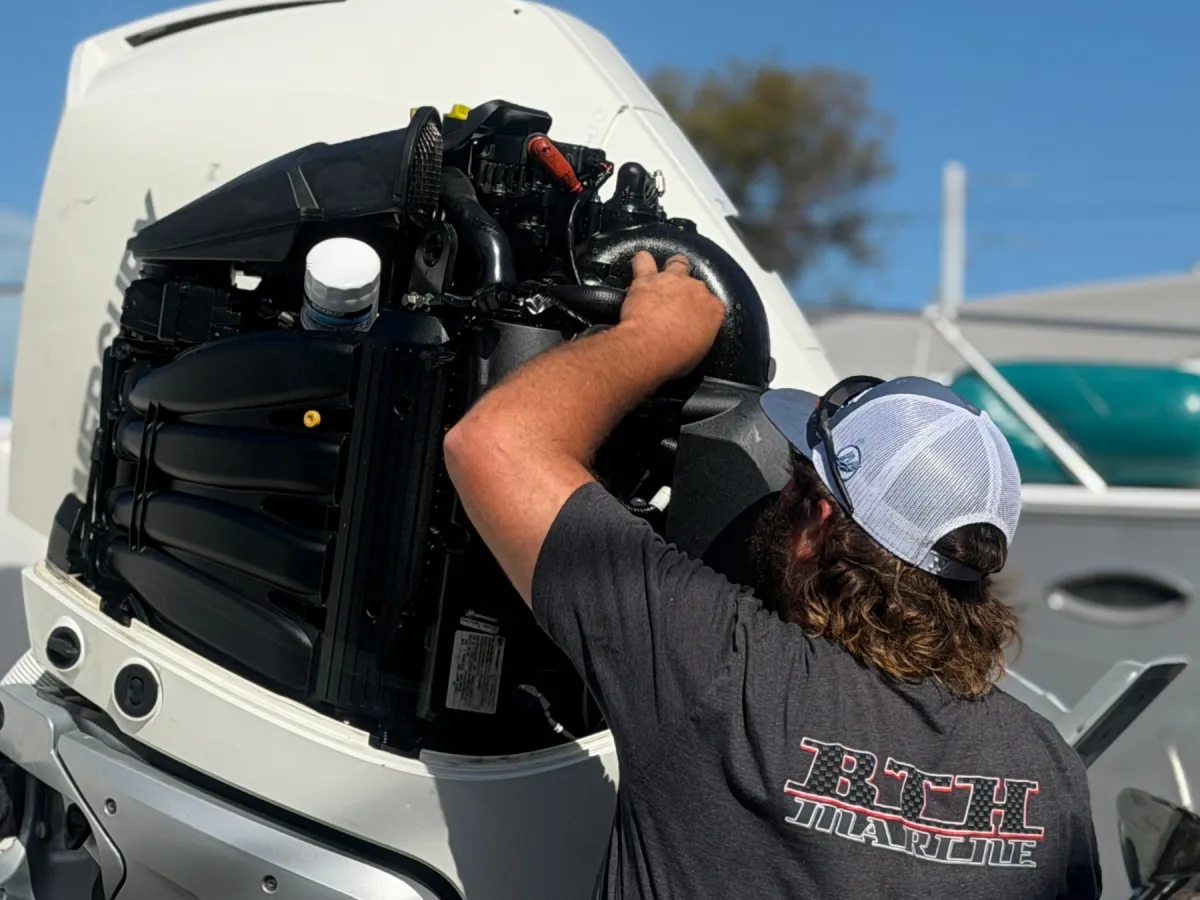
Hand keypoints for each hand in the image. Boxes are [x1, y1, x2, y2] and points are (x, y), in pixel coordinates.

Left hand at [619, 251, 725, 379]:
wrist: (650, 347)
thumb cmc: (674, 355)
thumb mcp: (696, 353)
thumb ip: (698, 339)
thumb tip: (690, 341)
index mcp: (713, 310)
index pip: (712, 305)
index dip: (700, 311)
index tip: (692, 320)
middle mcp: (696, 290)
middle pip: (695, 283)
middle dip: (687, 290)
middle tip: (676, 302)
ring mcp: (672, 281)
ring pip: (676, 263)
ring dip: (670, 269)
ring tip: (662, 279)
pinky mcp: (647, 279)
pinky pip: (644, 261)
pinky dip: (641, 262)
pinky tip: (639, 267)